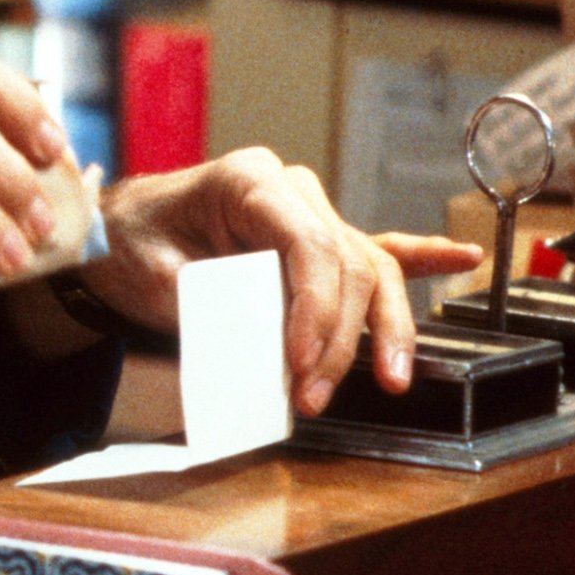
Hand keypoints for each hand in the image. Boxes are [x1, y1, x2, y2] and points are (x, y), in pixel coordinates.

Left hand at [77, 150, 482, 415]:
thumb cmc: (128, 242)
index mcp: (249, 181)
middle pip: (345, 263)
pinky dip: (418, 257)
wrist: (114, 232)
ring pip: (368, 269)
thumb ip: (205, 302)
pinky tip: (460, 259)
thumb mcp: (151, 272)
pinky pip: (373, 250)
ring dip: (382, 328)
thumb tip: (255, 347)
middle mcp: (289, 191)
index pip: (307, 244)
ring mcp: (306, 215)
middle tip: (312, 394)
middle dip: (339, 337)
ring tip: (390, 380)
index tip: (300, 362)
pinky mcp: (310, 244)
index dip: (316, 308)